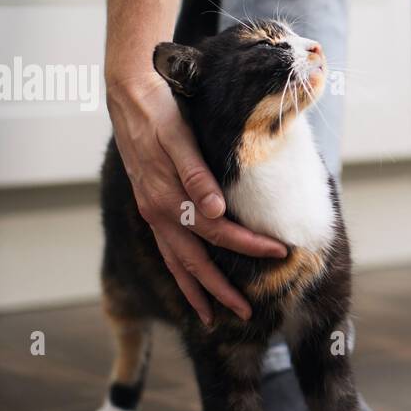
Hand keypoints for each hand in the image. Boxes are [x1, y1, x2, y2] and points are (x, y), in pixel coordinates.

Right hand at [107, 71, 286, 324]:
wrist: (129, 94)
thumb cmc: (160, 111)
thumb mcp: (179, 137)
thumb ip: (196, 175)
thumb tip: (215, 213)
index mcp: (168, 198)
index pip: (218, 233)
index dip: (250, 245)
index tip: (281, 252)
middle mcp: (158, 211)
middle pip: (194, 261)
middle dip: (220, 291)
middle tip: (246, 314)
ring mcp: (151, 211)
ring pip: (175, 262)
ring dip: (194, 291)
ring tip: (210, 316)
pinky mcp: (150, 205)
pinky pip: (166, 249)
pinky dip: (180, 270)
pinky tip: (189, 279)